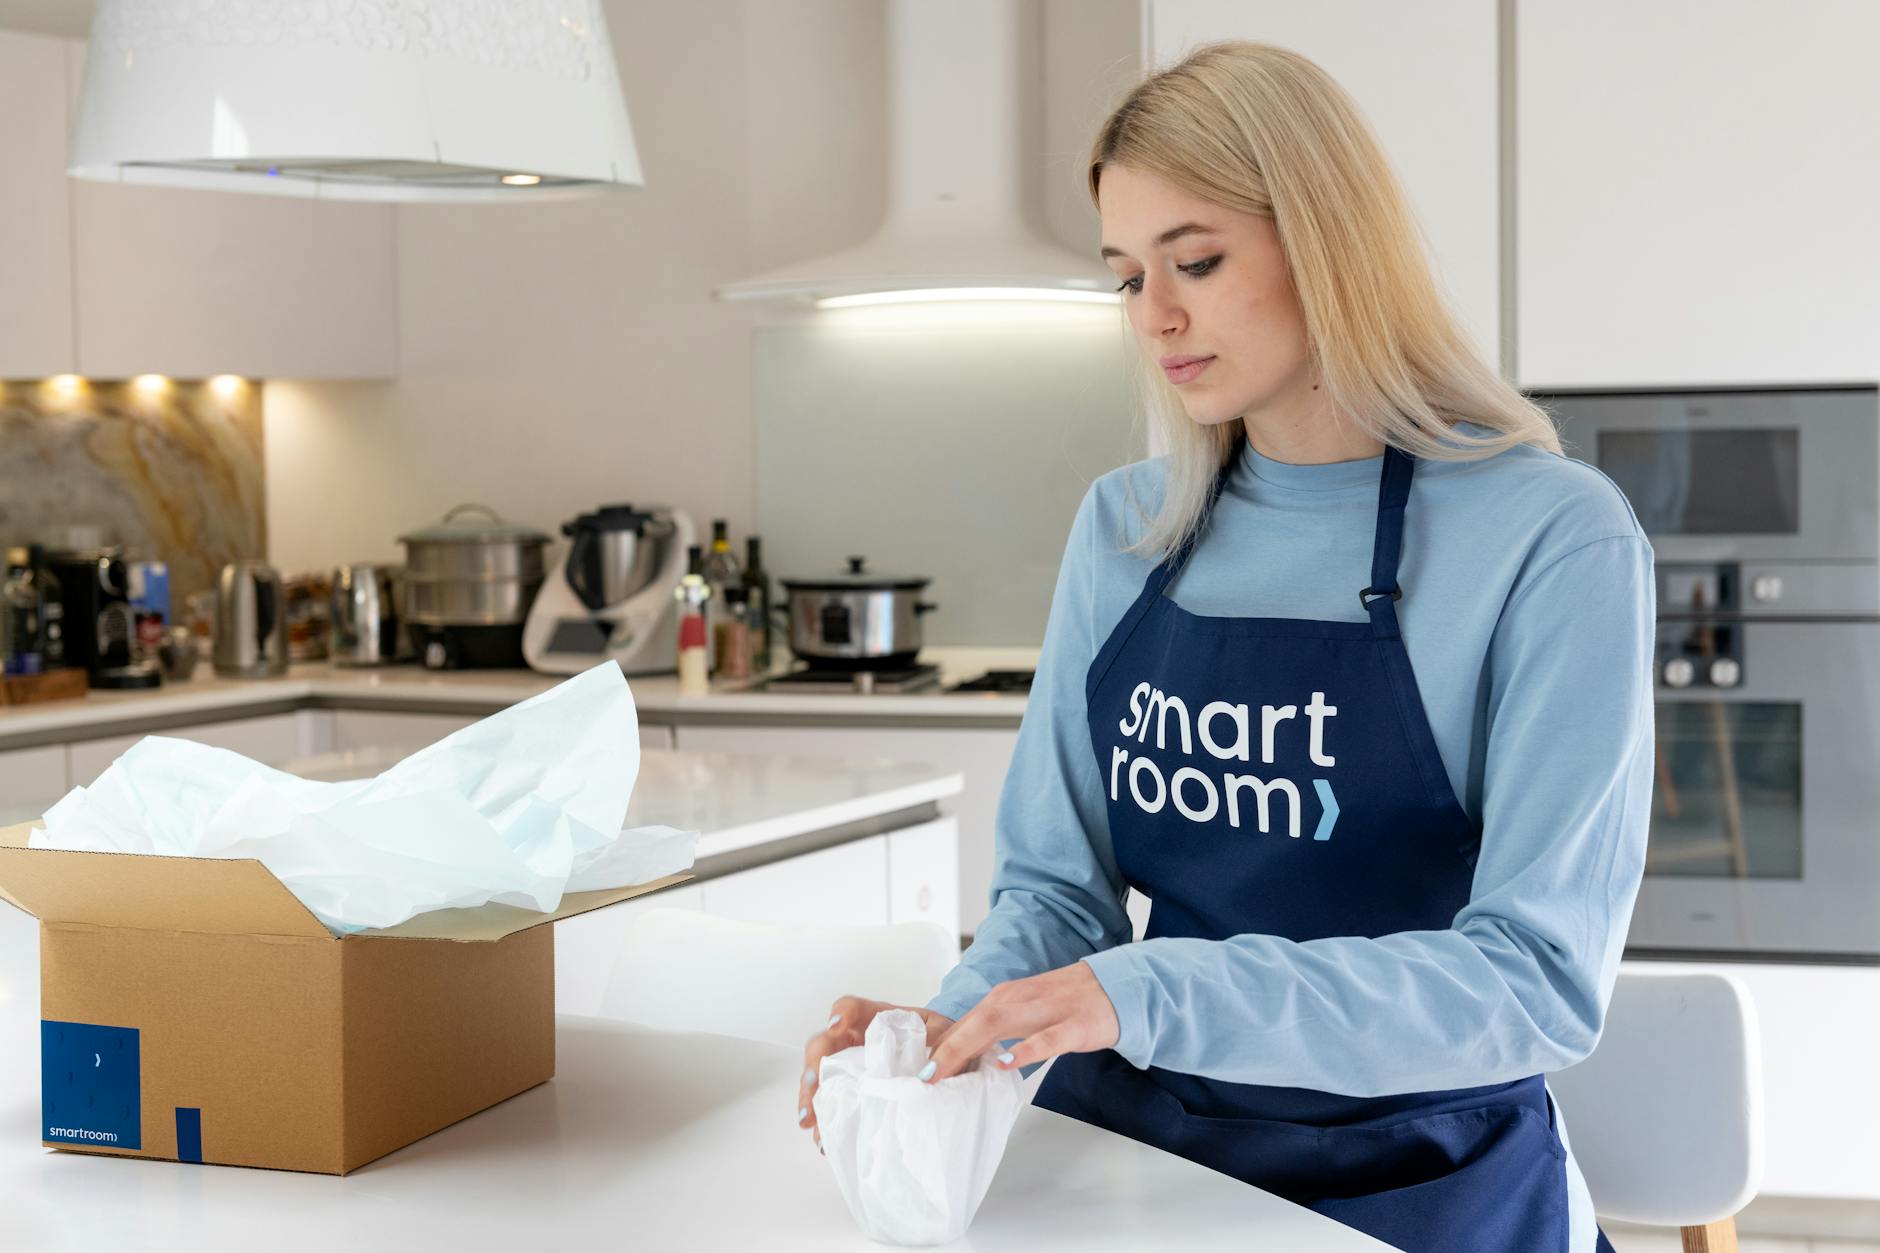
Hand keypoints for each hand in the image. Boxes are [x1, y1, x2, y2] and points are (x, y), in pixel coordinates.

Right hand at [796, 996, 954, 1150]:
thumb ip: (942, 1047)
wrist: (950, 1058)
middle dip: (813, 1062)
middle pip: (824, 1043)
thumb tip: (927, 1074)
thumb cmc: (945, 1040)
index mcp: (879, 1019)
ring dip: (810, 1096)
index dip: (841, 1013)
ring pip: (820, 1075)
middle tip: (812, 1081)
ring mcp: (852, 1066)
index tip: (836, 1026)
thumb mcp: (948, 1036)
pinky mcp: (854, 1090)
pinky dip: (825, 1119)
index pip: (853, 1008)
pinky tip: (823, 1138)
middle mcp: (857, 1040)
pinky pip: (831, 1101)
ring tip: (808, 1119)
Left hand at [922, 961, 1118, 1083]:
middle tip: (924, 1077)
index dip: (940, 1045)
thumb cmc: (1065, 1003)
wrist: (1114, 988)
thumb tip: (963, 1055)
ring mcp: (1046, 1010)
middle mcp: (1019, 998)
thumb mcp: (1024, 1010)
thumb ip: (995, 1029)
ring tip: (946, 1072)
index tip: (919, 1068)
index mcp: (1005, 997)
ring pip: (1000, 1025)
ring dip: (969, 1047)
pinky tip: (1006, 1064)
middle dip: (945, 1049)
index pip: (965, 1021)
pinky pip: (1046, 1039)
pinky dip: (1024, 1050)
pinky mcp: (1073, 1026)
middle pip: (974, 1022)